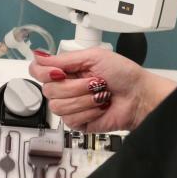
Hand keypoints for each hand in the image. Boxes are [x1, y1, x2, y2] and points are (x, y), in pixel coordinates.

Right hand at [28, 48, 167, 131]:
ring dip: (84, 99)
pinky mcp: (77, 122)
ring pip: (57, 106)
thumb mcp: (94, 56)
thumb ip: (63, 58)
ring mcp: (70, 105)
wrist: (139, 96)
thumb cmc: (124, 74)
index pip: (37, 71)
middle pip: (48, 90)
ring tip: (99, 95)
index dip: (44, 73)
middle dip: (75, 86)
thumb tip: (38, 56)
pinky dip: (89, 111)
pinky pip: (70, 119)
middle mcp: (65, 87)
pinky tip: (99, 107)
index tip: (61, 72)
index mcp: (66, 70)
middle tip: (94, 82)